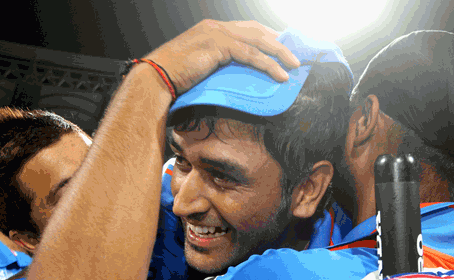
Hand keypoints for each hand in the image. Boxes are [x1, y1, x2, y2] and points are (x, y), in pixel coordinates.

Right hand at [143, 20, 300, 94]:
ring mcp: (217, 33)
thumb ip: (220, 63)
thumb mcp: (202, 66)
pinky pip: (250, 54)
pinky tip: (280, 74)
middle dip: (279, 43)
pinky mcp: (218, 45)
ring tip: (294, 66)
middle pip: (257, 31)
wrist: (157, 78)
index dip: (268, 38)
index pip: (248, 30)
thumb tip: (238, 75)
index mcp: (213, 29)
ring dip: (280, 53)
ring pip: (258, 41)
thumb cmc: (175, 77)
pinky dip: (268, 64)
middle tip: (295, 56)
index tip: (283, 49)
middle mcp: (217, 27)